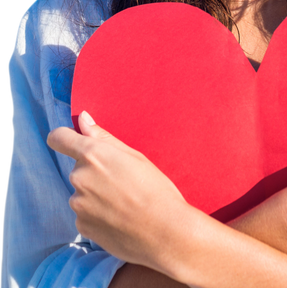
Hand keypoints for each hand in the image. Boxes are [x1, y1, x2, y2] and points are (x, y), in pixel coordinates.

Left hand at [47, 112, 188, 272]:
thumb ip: (104, 138)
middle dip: (95, 172)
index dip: (64, 138)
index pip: (59, 138)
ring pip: (82, 192)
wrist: (163, 231)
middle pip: (79, 168)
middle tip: (122, 181)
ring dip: (96, 194)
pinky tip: (119, 217)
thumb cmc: (155, 189)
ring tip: (123, 202)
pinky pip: (85, 213)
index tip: (72, 141)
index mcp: (93, 155)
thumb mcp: (134, 156)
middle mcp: (80, 177)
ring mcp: (78, 204)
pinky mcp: (81, 226)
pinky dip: (98, 214)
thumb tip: (83, 119)